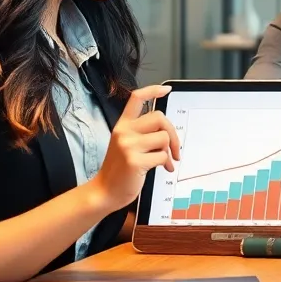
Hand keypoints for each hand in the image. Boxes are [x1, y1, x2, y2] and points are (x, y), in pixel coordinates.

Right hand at [92, 85, 181, 210]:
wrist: (105, 191)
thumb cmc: (119, 169)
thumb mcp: (125, 144)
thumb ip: (142, 133)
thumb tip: (168, 131)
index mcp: (122, 125)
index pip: (136, 98)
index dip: (153, 90)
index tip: (167, 89)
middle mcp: (124, 132)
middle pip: (160, 117)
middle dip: (173, 133)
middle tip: (175, 148)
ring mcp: (128, 146)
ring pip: (164, 137)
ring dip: (169, 151)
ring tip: (165, 161)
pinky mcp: (135, 161)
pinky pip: (163, 156)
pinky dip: (166, 163)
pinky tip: (162, 169)